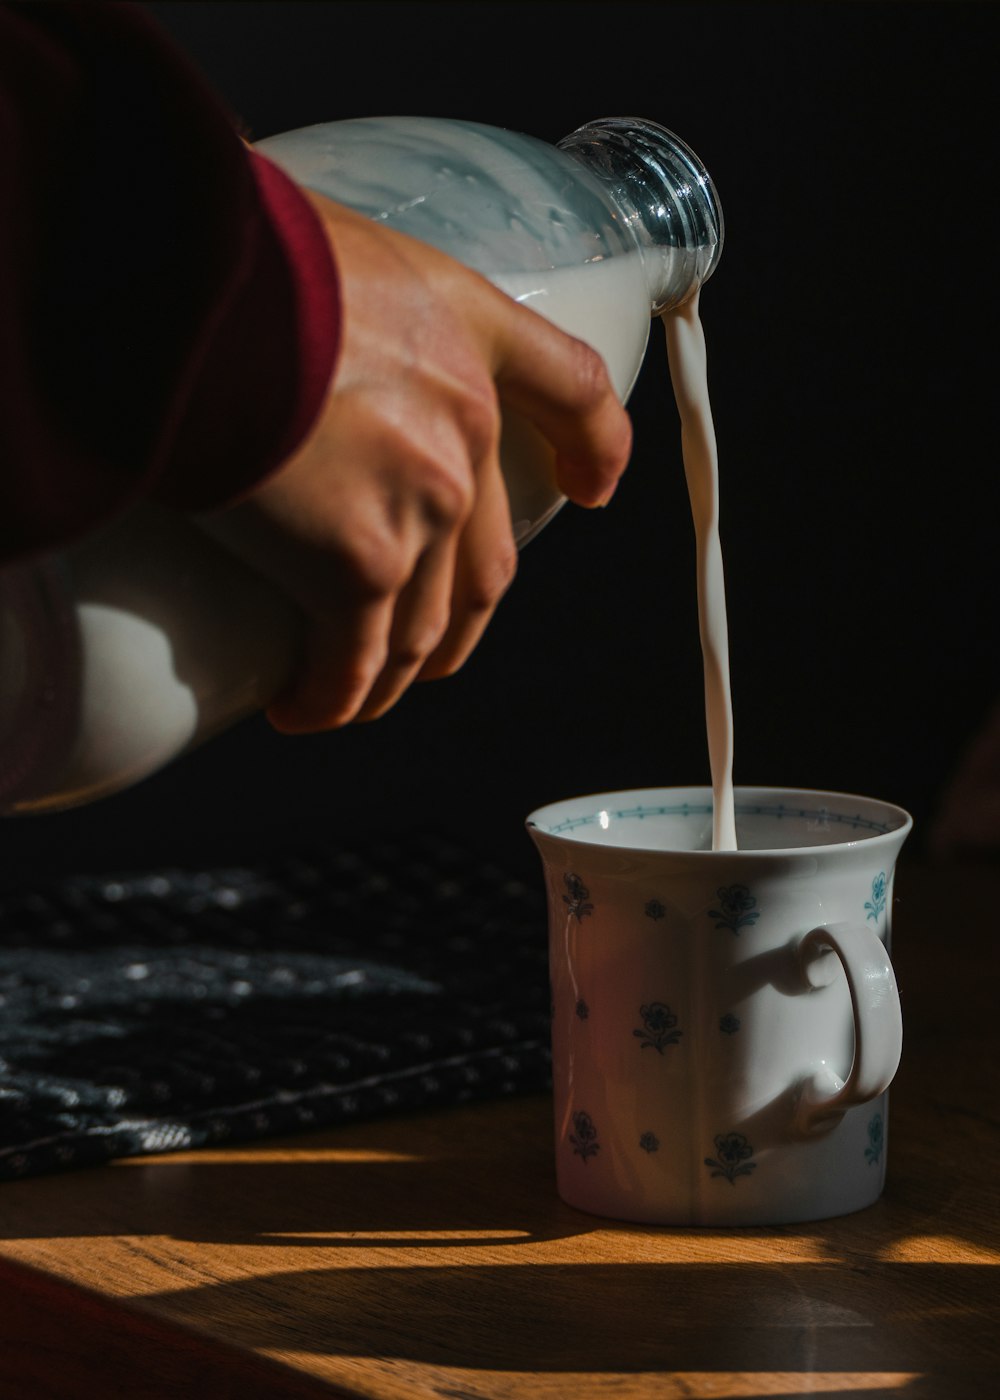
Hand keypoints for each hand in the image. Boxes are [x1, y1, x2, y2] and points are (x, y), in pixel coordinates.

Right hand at [206, 194, 632, 732]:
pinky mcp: (359, 564)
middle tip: (422, 654)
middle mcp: (464, 428)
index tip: (593, 488)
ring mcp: (422, 503)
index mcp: (467, 330)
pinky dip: (333, 696)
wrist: (192, 287)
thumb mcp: (324, 249)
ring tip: (345, 697)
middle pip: (488, 559)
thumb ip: (344, 309)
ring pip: (423, 627)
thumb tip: (280, 333)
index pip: (569, 392)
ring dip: (388, 678)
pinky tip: (305, 709)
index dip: (591, 447)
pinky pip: (355, 659)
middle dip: (458, 623)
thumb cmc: (230, 247)